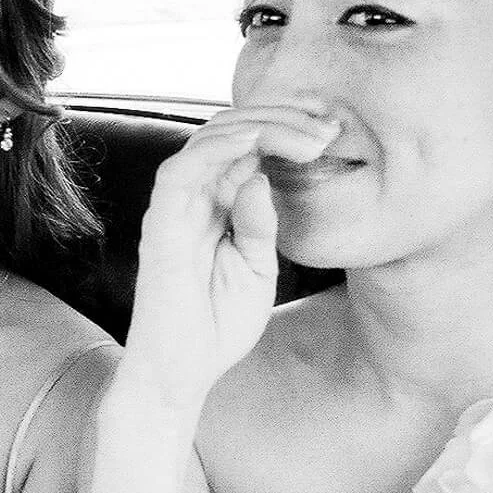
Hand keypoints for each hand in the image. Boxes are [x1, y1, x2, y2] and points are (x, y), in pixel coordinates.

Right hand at [123, 107, 337, 413]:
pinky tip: (256, 141)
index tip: (332, 133)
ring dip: (259, 126)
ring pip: (208, 139)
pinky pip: (182, 170)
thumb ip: (261, 222)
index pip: (248, 147)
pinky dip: (217, 148)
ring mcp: (175, 208)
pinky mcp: (160, 225)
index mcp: (217, 204)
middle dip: (282, 119)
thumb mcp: (257, 268)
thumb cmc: (216, 325)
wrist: (182, 373)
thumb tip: (263, 173)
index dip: (288, 130)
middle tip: (327, 127)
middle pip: (231, 131)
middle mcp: (194, 198)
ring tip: (306, 134)